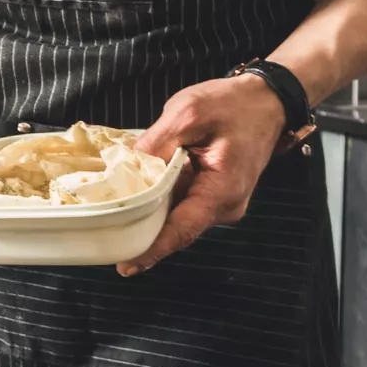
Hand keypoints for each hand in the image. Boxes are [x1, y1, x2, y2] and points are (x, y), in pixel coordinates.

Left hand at [118, 75, 287, 276]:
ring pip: (175, 216)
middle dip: (140, 229)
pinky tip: (135, 189)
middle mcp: (224, 206)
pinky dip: (159, 199)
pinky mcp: (212, 195)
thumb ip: (155, 144)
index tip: (126, 265)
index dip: (152, 248)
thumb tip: (127, 169)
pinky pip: (181, 203)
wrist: (265, 100)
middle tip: (102, 231)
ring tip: (112, 206)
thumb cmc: (233, 105)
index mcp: (223, 190)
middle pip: (175, 227)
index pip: (183, 230)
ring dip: (147, 211)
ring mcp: (219, 203)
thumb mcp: (187, 115)